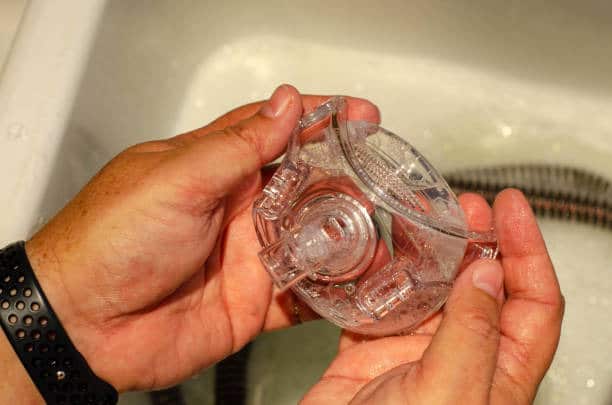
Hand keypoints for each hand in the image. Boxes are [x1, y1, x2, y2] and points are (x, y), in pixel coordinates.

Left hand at [21, 85, 379, 392]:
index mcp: (215, 168)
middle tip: (376, 184)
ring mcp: (247, 255)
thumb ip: (237, 146)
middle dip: (344, 181)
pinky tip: (354, 285)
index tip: (358, 114)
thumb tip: (285, 104)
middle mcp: (236, 208)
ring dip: (345, 236)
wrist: (84, 326)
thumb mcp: (176, 178)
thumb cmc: (110, 241)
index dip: (318, 118)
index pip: (276, 130)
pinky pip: (303, 293)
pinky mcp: (252, 301)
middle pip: (305, 185)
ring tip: (374, 236)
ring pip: (311, 238)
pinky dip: (330, 291)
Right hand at [302, 190, 563, 403]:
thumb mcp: (450, 392)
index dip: (528, 250)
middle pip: (482, 286)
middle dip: (477, 239)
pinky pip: (378, 303)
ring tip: (418, 216)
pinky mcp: (372, 353)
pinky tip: (372, 255)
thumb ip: (472, 331)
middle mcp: (463, 358)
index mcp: (500, 374)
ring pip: (429, 289)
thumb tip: (489, 274)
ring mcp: (416, 354)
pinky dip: (374, 276)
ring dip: (426, 251)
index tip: (511, 208)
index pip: (534, 302)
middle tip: (463, 204)